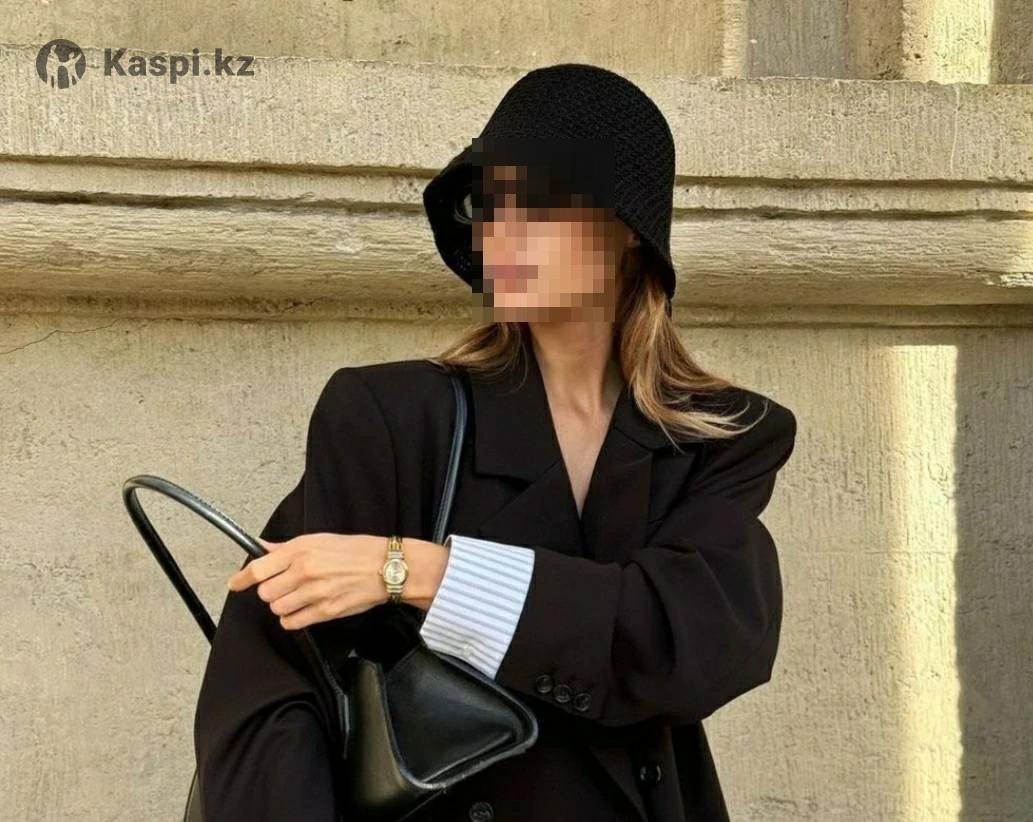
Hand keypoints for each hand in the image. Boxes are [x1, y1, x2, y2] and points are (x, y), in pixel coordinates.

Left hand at [227, 533, 388, 630]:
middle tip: (284, 586)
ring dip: (283, 605)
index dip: (242, 578)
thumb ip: (287, 547)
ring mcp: (314, 593)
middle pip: (265, 592)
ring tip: (298, 597)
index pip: (259, 568)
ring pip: (277, 608)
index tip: (234, 584)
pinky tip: (304, 609)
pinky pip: (292, 622)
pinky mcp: (325, 611)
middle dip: (271, 591)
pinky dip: (293, 619)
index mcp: (301, 549)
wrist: (386, 568)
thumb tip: (262, 548)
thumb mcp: (320, 539)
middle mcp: (304, 570)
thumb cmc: (357, 551)